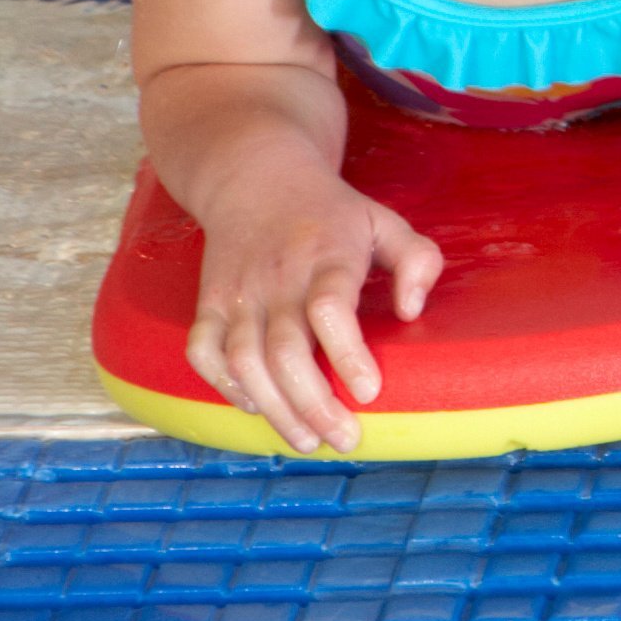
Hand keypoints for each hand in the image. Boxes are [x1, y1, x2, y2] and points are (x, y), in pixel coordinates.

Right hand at [186, 170, 443, 456]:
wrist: (254, 178)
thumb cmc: (331, 213)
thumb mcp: (385, 221)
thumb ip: (416, 260)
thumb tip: (412, 311)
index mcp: (326, 256)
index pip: (330, 309)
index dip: (347, 354)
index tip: (369, 392)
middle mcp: (277, 279)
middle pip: (285, 350)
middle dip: (313, 404)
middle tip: (344, 439)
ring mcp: (237, 294)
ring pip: (244, 362)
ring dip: (274, 409)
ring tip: (307, 441)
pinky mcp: (208, 304)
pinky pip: (203, 353)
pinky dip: (223, 386)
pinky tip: (256, 407)